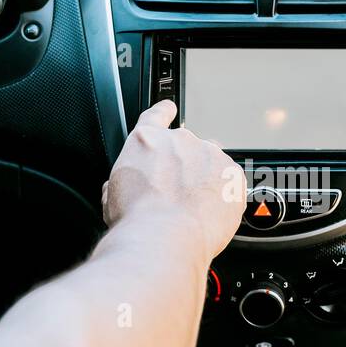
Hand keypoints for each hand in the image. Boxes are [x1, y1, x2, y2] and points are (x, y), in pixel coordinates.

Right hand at [102, 100, 245, 260]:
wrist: (164, 238)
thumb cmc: (137, 219)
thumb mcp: (112, 196)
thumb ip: (123, 181)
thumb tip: (125, 188)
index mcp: (147, 140)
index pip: (155, 116)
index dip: (162, 112)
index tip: (169, 109)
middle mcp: (180, 140)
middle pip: (185, 149)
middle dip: (183, 170)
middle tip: (175, 199)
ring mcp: (210, 155)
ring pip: (210, 165)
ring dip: (204, 183)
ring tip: (192, 212)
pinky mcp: (233, 174)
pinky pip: (230, 183)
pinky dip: (224, 197)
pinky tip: (209, 216)